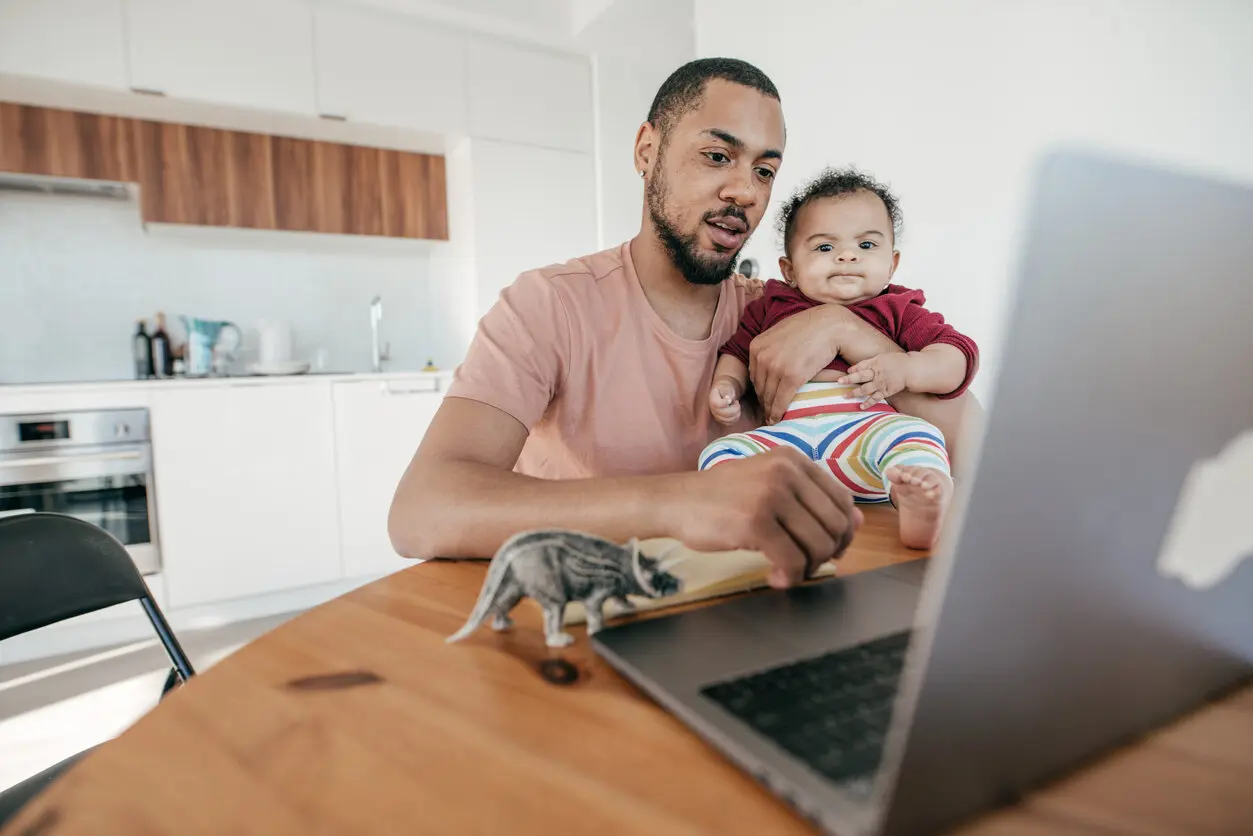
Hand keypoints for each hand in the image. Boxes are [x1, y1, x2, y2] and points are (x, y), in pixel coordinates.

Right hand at [663, 448, 863, 588]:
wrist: (676, 502)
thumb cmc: (722, 497)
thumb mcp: (769, 484)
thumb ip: (811, 498)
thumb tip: (859, 522)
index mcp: (793, 460)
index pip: (842, 501)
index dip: (842, 533)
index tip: (826, 550)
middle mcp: (786, 472)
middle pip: (835, 526)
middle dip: (826, 554)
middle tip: (805, 566)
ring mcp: (771, 495)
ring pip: (818, 545)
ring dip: (807, 568)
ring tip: (787, 572)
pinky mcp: (755, 522)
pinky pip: (792, 561)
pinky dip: (789, 577)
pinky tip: (774, 579)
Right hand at [709, 380, 741, 425]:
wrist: (723, 393)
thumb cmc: (725, 389)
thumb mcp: (726, 388)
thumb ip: (727, 392)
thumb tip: (729, 400)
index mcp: (712, 401)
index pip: (718, 405)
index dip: (726, 403)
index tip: (730, 399)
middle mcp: (713, 410)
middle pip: (725, 414)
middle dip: (735, 408)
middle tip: (736, 402)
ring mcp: (717, 417)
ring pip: (729, 420)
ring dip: (737, 413)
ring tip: (736, 406)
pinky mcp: (722, 421)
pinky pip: (730, 423)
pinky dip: (736, 418)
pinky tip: (736, 412)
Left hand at [749, 306, 845, 424]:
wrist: (830, 325)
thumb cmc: (809, 327)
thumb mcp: (780, 332)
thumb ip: (770, 347)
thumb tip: (767, 360)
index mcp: (757, 346)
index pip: (754, 376)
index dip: (759, 390)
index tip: (764, 399)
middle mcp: (763, 357)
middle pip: (760, 388)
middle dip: (763, 402)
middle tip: (767, 413)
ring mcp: (776, 367)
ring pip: (769, 396)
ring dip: (769, 410)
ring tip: (772, 418)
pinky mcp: (791, 377)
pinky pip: (781, 400)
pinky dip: (777, 412)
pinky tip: (777, 419)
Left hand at [838, 353, 912, 408]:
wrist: (911, 369)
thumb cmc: (896, 361)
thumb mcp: (882, 357)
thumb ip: (868, 362)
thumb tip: (852, 368)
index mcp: (876, 362)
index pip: (861, 366)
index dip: (853, 369)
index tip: (845, 372)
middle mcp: (877, 373)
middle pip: (860, 376)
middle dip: (849, 379)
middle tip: (839, 381)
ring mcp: (881, 383)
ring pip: (866, 389)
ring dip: (854, 393)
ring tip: (845, 396)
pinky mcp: (886, 391)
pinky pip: (876, 398)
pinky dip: (868, 403)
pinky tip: (861, 406)